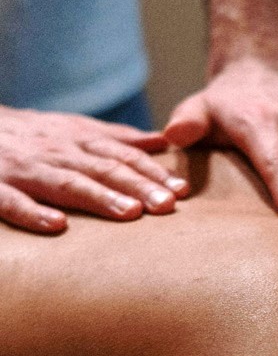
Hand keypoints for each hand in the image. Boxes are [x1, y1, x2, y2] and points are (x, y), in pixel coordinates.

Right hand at [0, 106, 188, 233]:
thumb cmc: (28, 136)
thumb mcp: (72, 129)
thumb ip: (116, 137)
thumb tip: (161, 140)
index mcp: (76, 140)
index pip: (122, 155)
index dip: (152, 172)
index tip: (182, 190)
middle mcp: (55, 152)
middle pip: (102, 168)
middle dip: (137, 186)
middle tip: (168, 205)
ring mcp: (25, 170)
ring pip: (66, 183)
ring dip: (99, 197)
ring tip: (129, 213)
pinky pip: (13, 201)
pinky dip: (33, 213)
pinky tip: (57, 226)